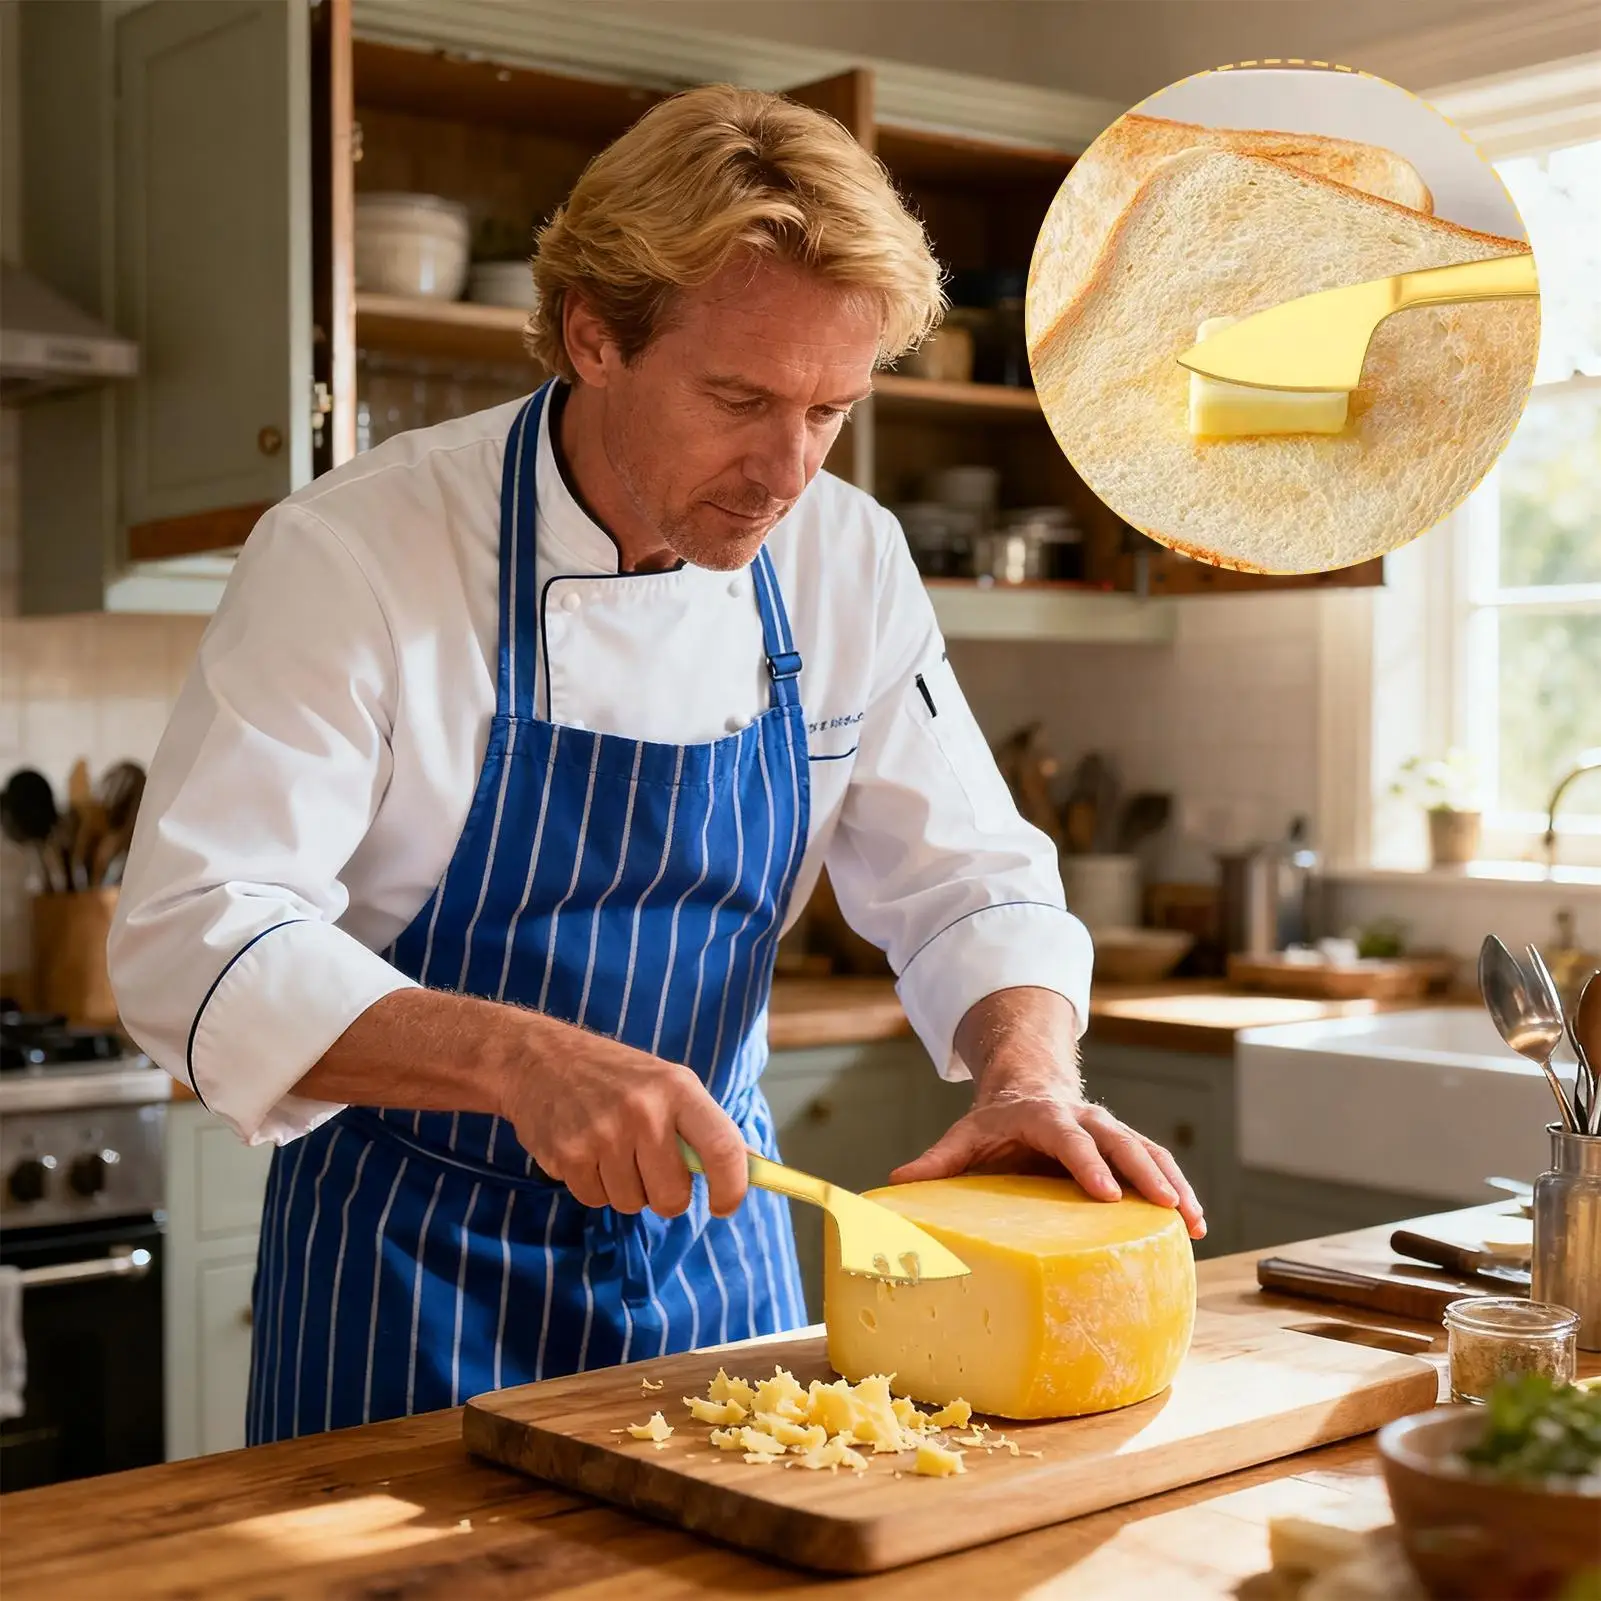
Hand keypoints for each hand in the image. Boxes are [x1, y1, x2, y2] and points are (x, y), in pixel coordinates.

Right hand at [497, 1029, 748, 1218]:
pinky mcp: (568, 1155)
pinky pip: (596, 1200)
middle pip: (673, 1195)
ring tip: (613, 1150)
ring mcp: (602, 1134)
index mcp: (678, 1088)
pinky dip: (595, 1186)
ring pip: (632, 1203)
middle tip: (653, 1170)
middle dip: (667, 1196)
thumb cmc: (617, 1076)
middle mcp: (643, 1111)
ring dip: (626, 1189)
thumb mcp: (669, 1083)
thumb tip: (755, 1168)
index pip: (723, 1147)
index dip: (732, 1187)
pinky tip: (587, 1151)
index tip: (725, 1205)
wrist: (539, 1059)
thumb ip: (707, 1126)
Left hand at [889, 988, 1205, 1239]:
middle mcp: (1084, 1119)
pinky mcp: (1125, 1147)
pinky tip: (1194, 1226)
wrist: (1028, 1087)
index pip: (1068, 1137)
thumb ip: (937, 1160)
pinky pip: (1157, 1164)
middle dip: (1144, 1173)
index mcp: (1044, 1116)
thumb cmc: (995, 1123)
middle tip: (1167, 1205)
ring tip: (1194, 1222)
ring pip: (1148, 1152)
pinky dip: (1179, 1189)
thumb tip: (895, 1179)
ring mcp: (1109, 1131)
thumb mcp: (965, 1135)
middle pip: (1120, 1141)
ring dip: (1173, 1184)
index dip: (1086, 1163)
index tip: (1104, 1193)